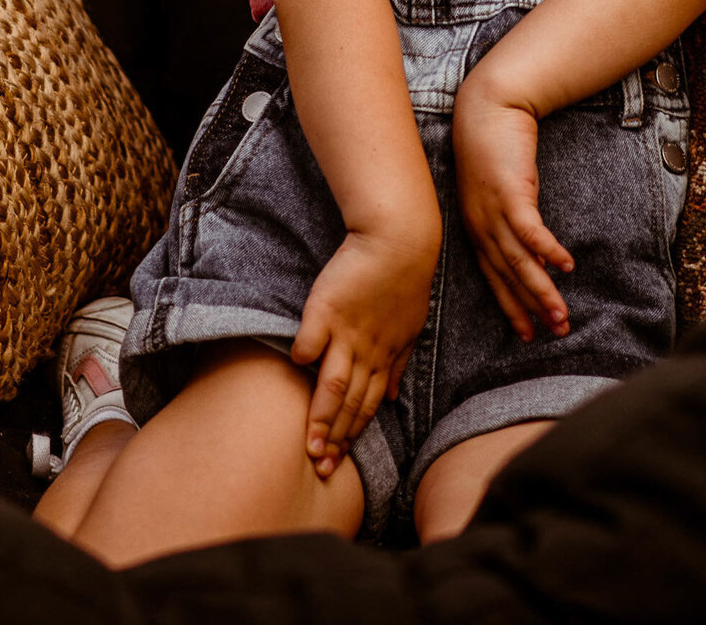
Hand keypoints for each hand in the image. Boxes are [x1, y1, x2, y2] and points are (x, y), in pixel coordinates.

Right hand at [290, 223, 438, 477]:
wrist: (400, 239)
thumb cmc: (405, 281)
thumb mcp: (410, 327)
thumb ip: (398, 364)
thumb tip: (391, 399)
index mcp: (385, 356)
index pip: (367, 406)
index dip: (352, 435)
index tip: (338, 462)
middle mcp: (367, 350)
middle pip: (349, 403)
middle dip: (335, 438)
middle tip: (320, 467)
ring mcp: (347, 330)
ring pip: (334, 382)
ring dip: (322, 415)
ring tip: (309, 443)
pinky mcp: (328, 306)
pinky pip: (312, 336)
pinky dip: (305, 353)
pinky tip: (295, 367)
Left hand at [452, 74, 573, 343]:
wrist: (488, 106)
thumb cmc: (492, 145)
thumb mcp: (495, 188)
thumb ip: (507, 216)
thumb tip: (529, 242)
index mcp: (476, 227)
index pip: (493, 276)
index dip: (511, 305)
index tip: (527, 332)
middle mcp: (480, 225)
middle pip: (507, 276)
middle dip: (530, 308)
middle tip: (555, 333)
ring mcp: (493, 210)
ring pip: (518, 261)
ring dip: (542, 290)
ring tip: (562, 315)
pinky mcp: (510, 191)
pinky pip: (530, 230)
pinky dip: (547, 251)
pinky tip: (566, 266)